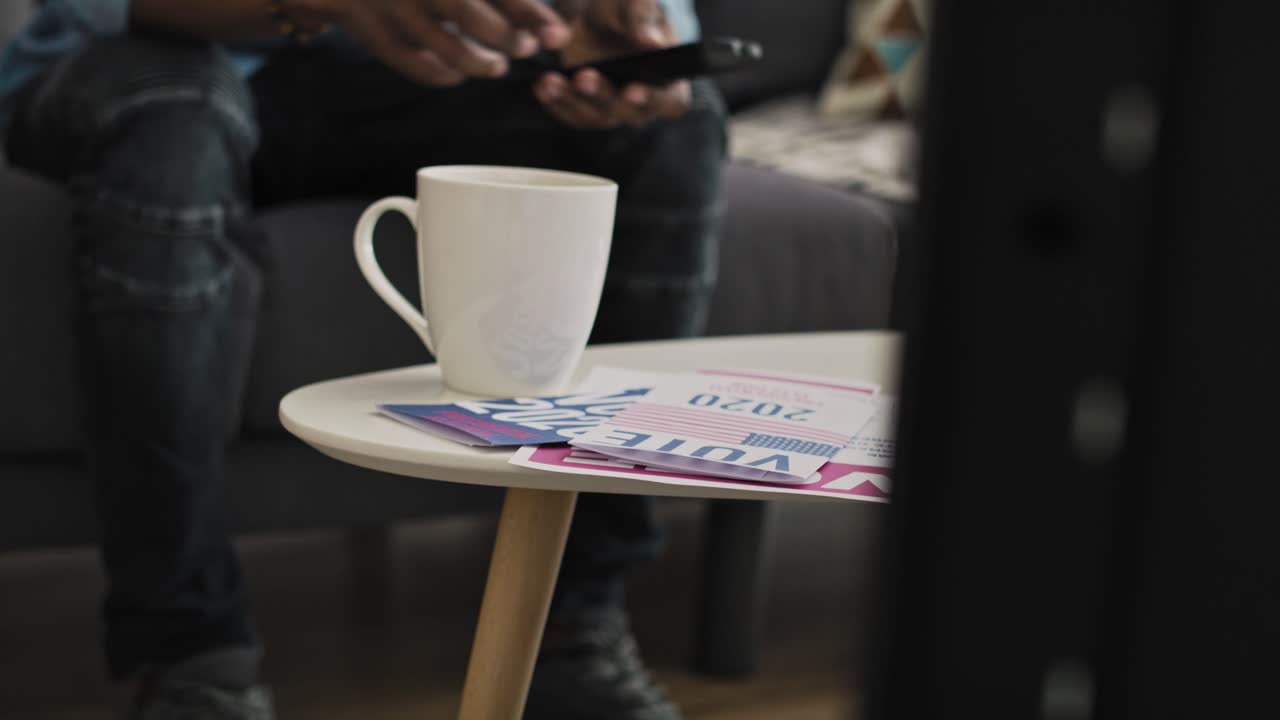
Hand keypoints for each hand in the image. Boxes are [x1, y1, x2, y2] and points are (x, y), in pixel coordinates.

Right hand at [297, 0, 570, 85]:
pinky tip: (457, 74)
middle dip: (507, 38)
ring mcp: (393, 7)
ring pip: (447, 49)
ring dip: (481, 65)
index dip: (531, 13)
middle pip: (469, 14)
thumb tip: (541, 19)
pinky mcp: (373, 34)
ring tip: (496, 66)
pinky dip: (443, 75)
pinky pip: (416, 66)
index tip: (557, 36)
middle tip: (524, 47)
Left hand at [535, 0, 691, 128]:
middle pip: (627, 113)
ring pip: (595, 117)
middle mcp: (643, 103)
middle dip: (603, 95)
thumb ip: (643, 19)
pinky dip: (555, 101)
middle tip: (584, 77)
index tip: (632, 89)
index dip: (653, 100)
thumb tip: (653, 43)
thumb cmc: (625, 10)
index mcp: (669, 81)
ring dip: (572, 100)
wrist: (596, 16)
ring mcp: (612, 110)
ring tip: (552, 81)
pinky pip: (570, 114)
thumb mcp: (634, 2)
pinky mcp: (585, 109)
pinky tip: (542, 85)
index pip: (670, 102)